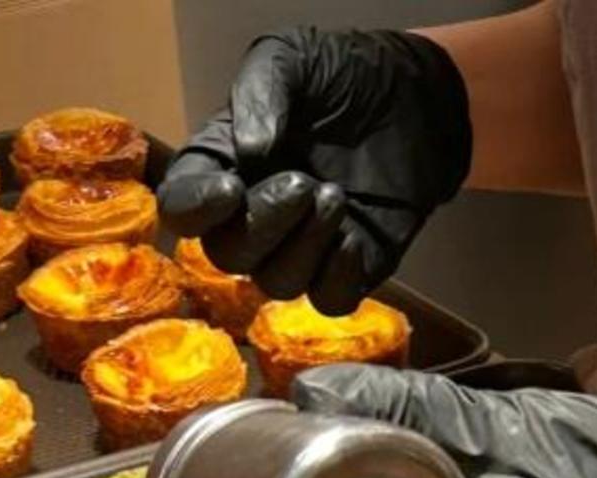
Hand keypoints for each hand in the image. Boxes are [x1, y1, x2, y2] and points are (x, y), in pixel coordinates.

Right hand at [159, 28, 471, 315]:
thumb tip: (250, 151)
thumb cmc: (339, 78)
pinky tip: (355, 239)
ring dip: (306, 246)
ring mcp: (299, 248)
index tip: (229, 190)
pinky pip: (329, 300)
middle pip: (230, 255)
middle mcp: (251, 216)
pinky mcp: (348, 268)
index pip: (184, 208)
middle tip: (304, 183)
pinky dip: (338, 277)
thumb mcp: (290, 59)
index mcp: (221, 167)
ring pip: (279, 282)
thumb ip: (261, 92)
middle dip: (264, 224)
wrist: (412, 100)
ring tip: (335, 196)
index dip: (196, 210)